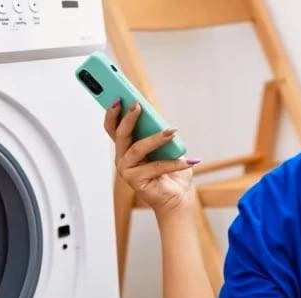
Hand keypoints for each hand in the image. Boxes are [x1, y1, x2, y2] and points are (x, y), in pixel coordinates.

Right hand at [104, 100, 198, 215]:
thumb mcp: (166, 147)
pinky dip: (174, 163)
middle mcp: (123, 158)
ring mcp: (127, 170)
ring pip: (137, 149)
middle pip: (120, 134)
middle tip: (138, 105)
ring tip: (171, 131)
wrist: (177, 198)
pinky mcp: (135, 181)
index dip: (112, 113)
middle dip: (128, 118)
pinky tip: (188, 160)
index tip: (117, 97)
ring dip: (156, 138)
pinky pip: (155, 167)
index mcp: (126, 147)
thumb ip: (158, 133)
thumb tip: (158, 119)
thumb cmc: (171, 172)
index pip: (113, 127)